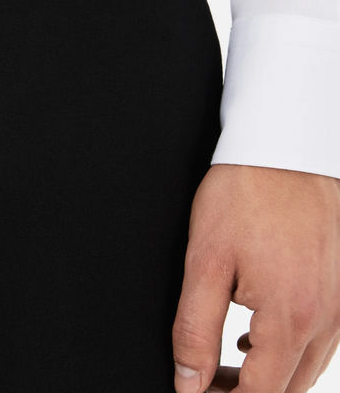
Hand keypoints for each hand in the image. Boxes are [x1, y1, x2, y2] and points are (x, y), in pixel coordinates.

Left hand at [172, 163, 339, 392]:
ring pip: (306, 368)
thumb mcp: (205, 259)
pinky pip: (319, 339)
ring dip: (268, 377)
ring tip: (223, 367)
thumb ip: (194, 327)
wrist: (285, 147)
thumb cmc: (245, 193)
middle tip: (202, 383)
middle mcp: (326, 319)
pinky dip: (287, 350)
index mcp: (290, 318)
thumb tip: (188, 380)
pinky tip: (254, 337)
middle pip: (289, 390)